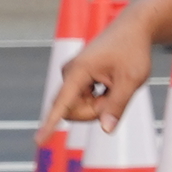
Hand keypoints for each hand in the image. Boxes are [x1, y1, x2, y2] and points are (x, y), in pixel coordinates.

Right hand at [48, 10, 155, 134]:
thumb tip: (106, 129)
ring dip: (98, 105)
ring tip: (114, 85)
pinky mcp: (76, 78)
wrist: (133, 29)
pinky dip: (98, 99)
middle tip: (116, 93)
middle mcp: (69, 73)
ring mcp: (72, 76)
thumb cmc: (133, 51)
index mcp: (79, 71)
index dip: (50, 124)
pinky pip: (82, 101)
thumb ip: (117, 106)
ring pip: (79, 108)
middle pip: (72, 111)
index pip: (62, 104)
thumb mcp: (132, 80)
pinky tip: (109, 83)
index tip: (39, 142)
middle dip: (95, 111)